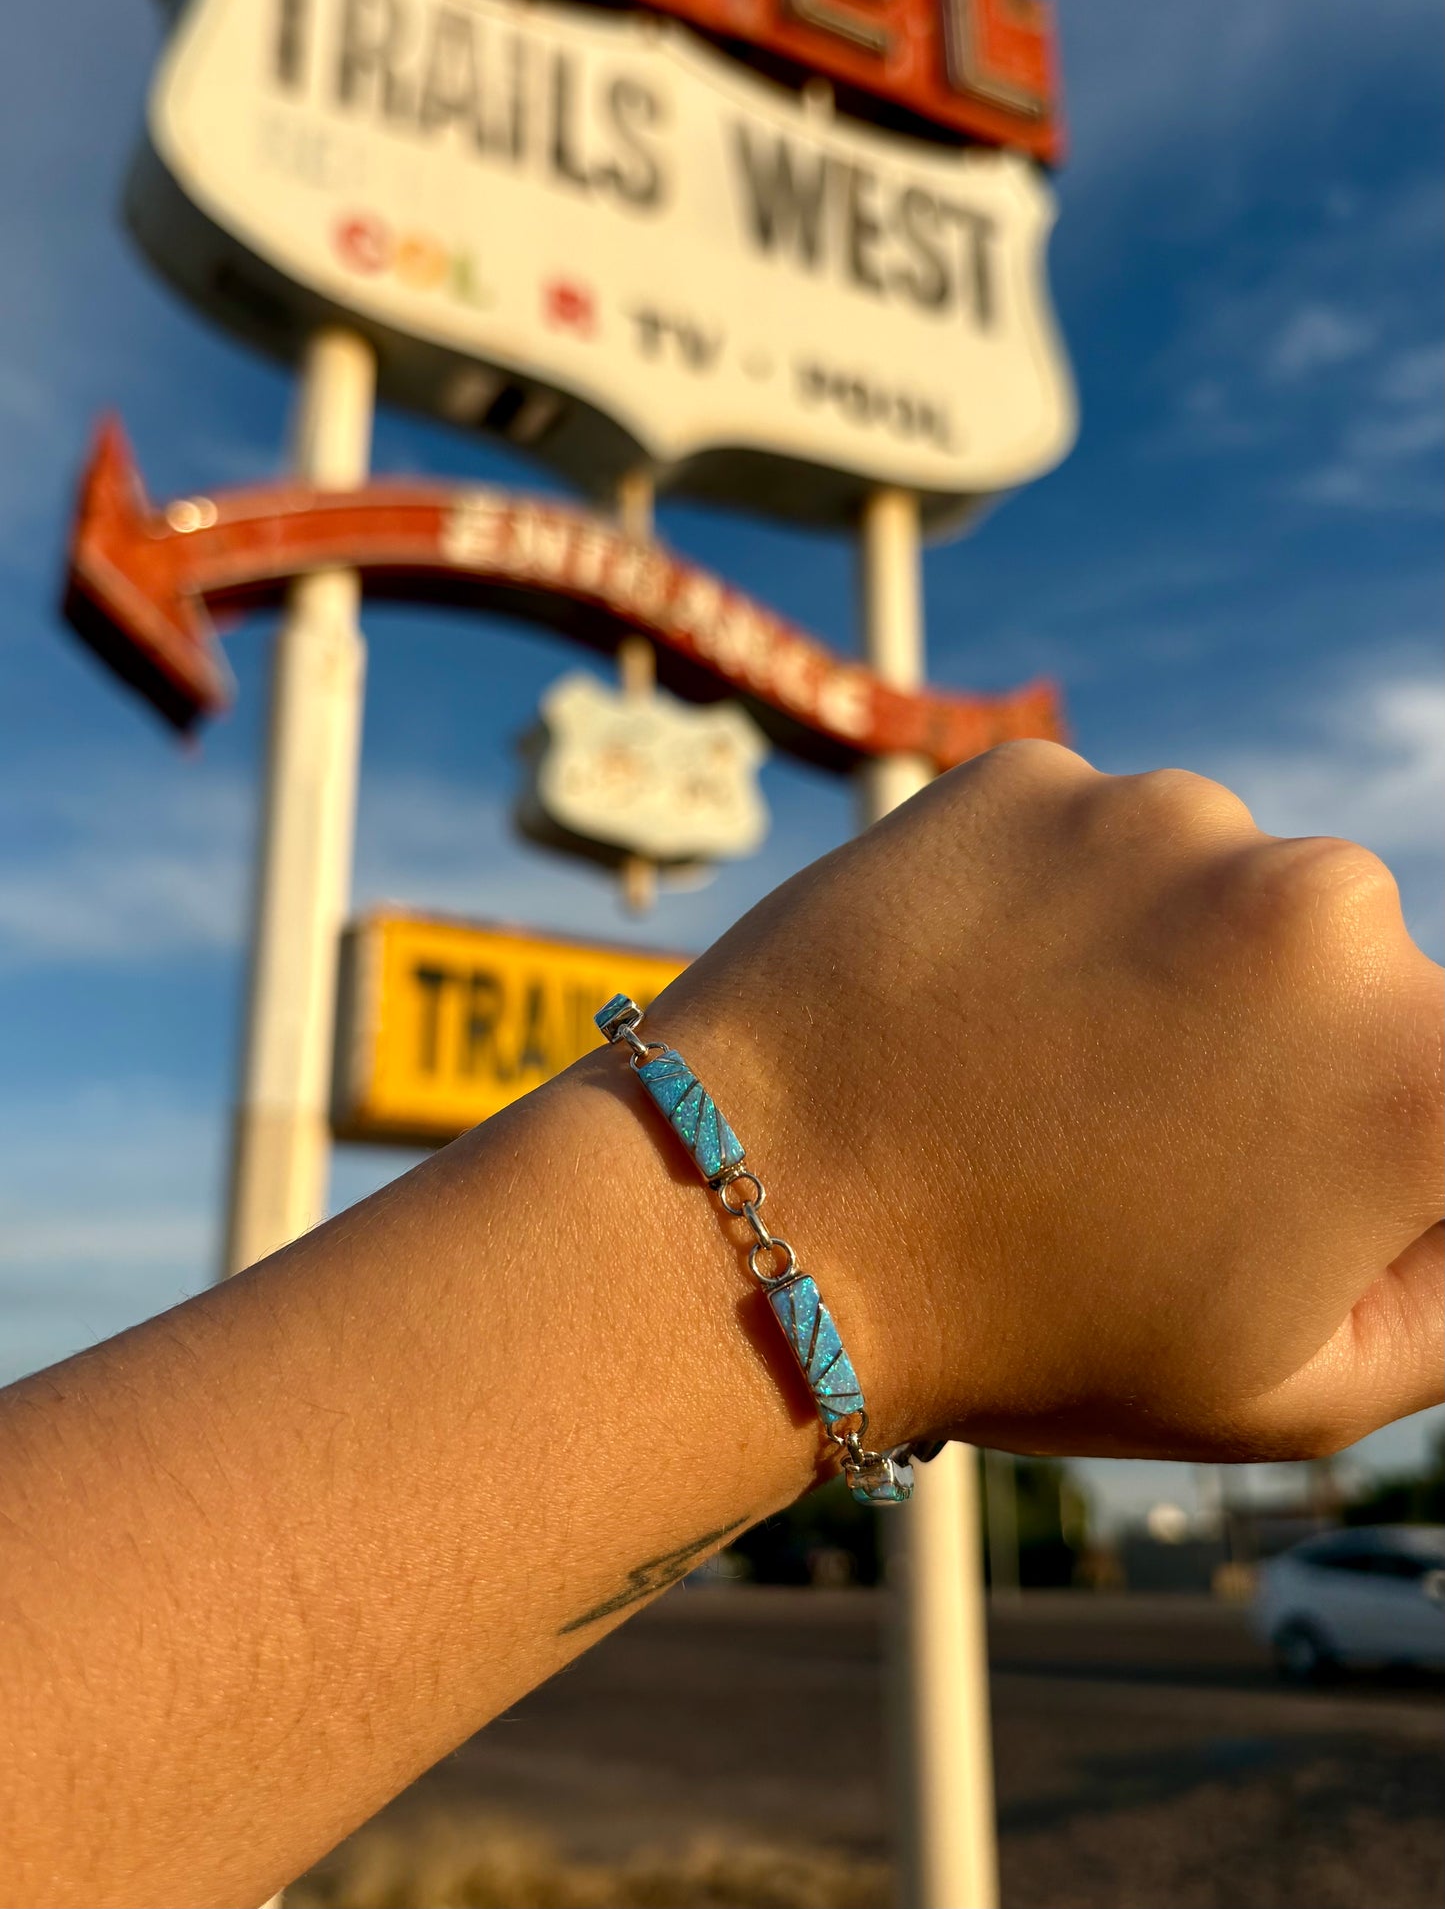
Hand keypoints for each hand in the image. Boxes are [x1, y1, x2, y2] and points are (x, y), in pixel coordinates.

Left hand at [657, 742, 1442, 1461]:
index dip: (1376, 1152)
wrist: (756, 1218)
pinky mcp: (1035, 776)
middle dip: (1283, 1047)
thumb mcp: (1293, 1388)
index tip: (1272, 1177)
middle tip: (1136, 1146)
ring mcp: (1167, 818)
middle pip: (1354, 974)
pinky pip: (1091, 841)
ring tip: (1033, 1076)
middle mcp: (1329, 905)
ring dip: (1169, 963)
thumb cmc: (1029, 1331)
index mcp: (1425, 1073)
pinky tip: (972, 1001)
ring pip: (1219, 889)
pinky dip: (1055, 905)